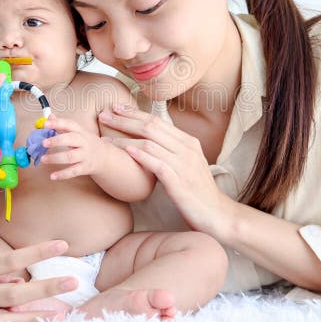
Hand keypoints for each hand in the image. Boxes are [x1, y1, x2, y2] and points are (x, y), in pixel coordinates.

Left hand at [40, 116, 105, 179]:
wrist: (104, 157)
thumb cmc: (86, 142)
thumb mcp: (77, 132)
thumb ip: (63, 126)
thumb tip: (49, 116)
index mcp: (80, 131)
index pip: (69, 124)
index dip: (57, 123)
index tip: (45, 123)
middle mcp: (83, 142)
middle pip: (70, 139)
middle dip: (56, 141)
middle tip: (43, 143)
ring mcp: (85, 155)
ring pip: (70, 157)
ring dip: (55, 158)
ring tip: (43, 159)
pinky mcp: (85, 167)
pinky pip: (73, 171)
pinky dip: (63, 174)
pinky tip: (52, 176)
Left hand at [97, 104, 231, 233]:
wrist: (217, 214)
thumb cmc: (198, 192)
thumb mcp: (187, 165)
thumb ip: (172, 152)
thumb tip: (150, 142)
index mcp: (188, 142)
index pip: (157, 120)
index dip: (134, 112)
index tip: (116, 108)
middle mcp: (187, 149)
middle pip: (150, 127)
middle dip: (124, 119)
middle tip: (103, 115)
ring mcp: (184, 164)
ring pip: (149, 143)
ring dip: (124, 138)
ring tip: (105, 138)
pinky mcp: (179, 181)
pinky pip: (156, 163)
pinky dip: (139, 155)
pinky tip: (125, 152)